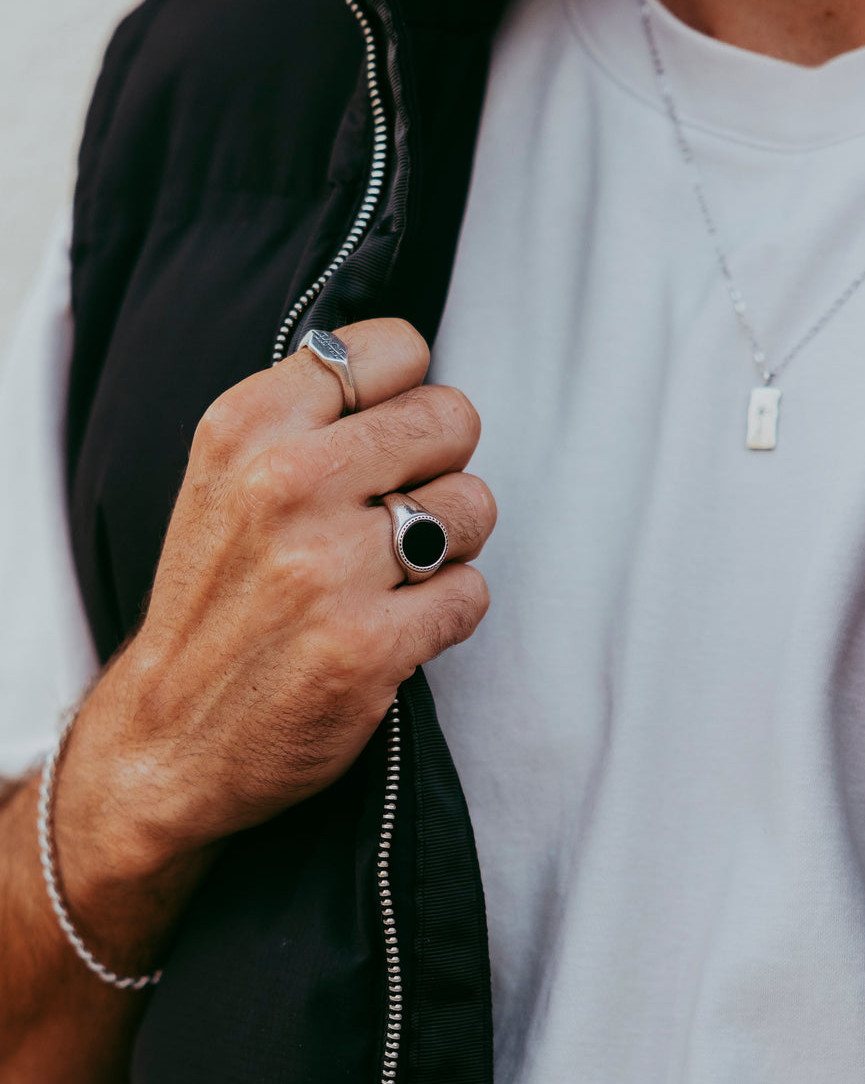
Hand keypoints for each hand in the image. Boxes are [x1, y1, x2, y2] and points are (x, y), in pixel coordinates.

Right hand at [58, 318, 495, 891]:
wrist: (170, 736)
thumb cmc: (219, 594)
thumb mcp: (228, 473)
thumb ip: (313, 412)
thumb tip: (419, 369)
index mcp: (250, 426)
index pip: (399, 347)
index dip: (410, 394)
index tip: (385, 437)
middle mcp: (285, 484)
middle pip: (454, 418)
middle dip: (441, 466)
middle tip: (398, 510)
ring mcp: (327, 567)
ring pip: (474, 505)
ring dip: (451, 542)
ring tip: (393, 572)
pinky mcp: (368, 645)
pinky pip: (472, 591)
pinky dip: (448, 610)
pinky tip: (396, 625)